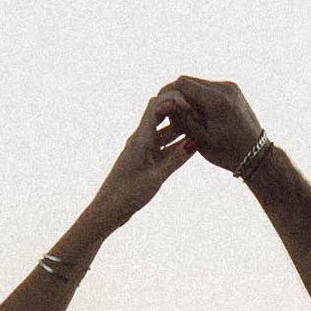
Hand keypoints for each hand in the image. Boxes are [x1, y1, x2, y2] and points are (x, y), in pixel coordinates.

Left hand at [85, 89, 201, 231]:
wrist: (107, 210)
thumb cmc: (127, 195)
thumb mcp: (156, 178)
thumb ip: (176, 159)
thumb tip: (196, 141)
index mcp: (140, 138)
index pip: (156, 105)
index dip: (174, 99)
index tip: (192, 106)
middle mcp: (140, 139)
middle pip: (161, 113)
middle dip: (180, 110)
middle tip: (201, 114)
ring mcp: (143, 148)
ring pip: (164, 130)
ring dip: (181, 127)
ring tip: (202, 128)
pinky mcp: (145, 159)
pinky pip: (163, 145)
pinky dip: (177, 143)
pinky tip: (192, 145)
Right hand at [156, 76, 268, 170]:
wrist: (256, 154)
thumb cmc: (228, 152)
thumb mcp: (200, 138)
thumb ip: (181, 119)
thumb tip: (162, 104)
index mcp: (217, 100)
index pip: (183, 84)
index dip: (167, 92)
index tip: (159, 105)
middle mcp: (225, 88)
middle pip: (190, 81)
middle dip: (177, 95)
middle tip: (168, 111)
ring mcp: (231, 87)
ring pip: (199, 83)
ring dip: (188, 96)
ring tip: (183, 115)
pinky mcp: (233, 90)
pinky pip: (209, 88)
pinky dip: (200, 97)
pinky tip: (197, 113)